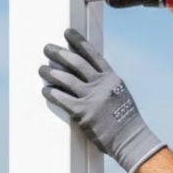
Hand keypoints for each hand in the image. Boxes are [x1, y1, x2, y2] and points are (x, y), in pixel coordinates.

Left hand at [39, 29, 165, 172]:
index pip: (93, 55)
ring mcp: (92, 98)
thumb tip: (88, 78)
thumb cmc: (125, 120)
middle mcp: (101, 85)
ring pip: (66, 79)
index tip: (67, 33)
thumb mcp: (120, 95)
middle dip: (59, 53)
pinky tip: (45, 90)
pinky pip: (62, 99)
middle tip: (47, 47)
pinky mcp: (83, 113)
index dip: (78, 42)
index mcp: (112, 79)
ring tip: (41, 68)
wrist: (131, 139)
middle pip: (76, 63)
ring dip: (51, 72)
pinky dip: (51, 93)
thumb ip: (105, 85)